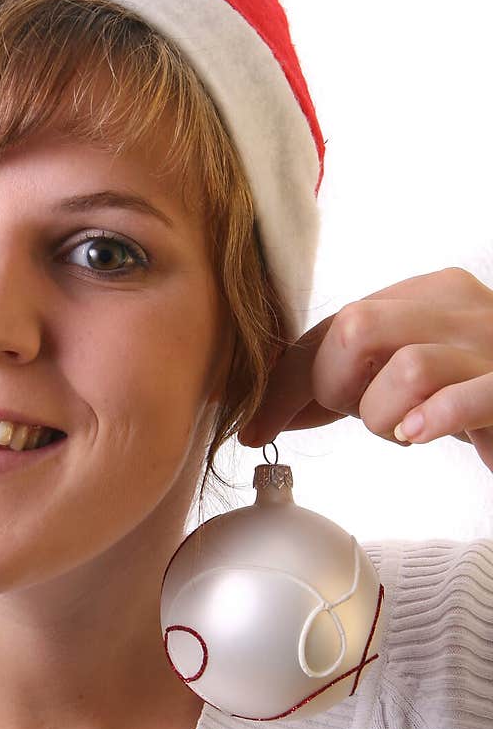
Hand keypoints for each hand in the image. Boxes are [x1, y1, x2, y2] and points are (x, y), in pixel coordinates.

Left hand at [237, 266, 492, 473]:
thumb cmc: (475, 398)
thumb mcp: (402, 383)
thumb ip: (342, 387)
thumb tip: (260, 416)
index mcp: (427, 294)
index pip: (334, 324)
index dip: (286, 378)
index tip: (256, 424)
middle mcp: (461, 306)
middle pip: (358, 327)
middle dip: (335, 387)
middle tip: (358, 418)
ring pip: (406, 365)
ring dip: (385, 416)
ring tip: (405, 431)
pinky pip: (467, 393)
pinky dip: (434, 417)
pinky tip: (419, 433)